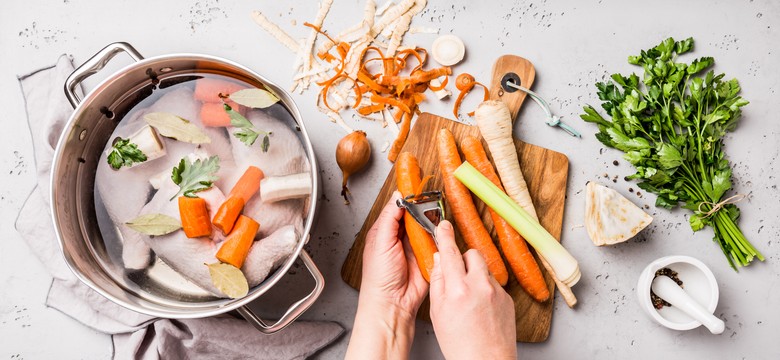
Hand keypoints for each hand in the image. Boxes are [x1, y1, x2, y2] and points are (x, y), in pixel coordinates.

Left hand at [345, 191, 428, 359]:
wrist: (393, 303)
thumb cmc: (379, 278)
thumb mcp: (381, 242)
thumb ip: (390, 218)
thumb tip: (397, 196)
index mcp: (385, 231)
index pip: (397, 207)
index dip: (407, 196)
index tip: (416, 181)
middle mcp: (400, 237)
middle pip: (415, 215)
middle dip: (423, 207)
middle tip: (432, 196)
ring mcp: (415, 246)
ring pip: (427, 226)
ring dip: (432, 221)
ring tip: (437, 211)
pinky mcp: (428, 256)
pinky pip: (437, 241)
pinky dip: (440, 236)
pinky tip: (442, 230)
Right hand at [429, 220, 516, 359]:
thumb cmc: (460, 344)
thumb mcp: (438, 313)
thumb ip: (438, 282)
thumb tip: (440, 260)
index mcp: (458, 289)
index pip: (450, 252)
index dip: (445, 235)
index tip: (443, 225)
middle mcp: (479, 286)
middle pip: (472, 254)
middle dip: (463, 260)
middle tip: (457, 277)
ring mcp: (497, 291)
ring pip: (484, 269)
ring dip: (475, 275)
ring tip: (469, 298)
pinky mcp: (508, 298)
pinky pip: (494, 284)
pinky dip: (486, 290)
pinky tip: (481, 308)